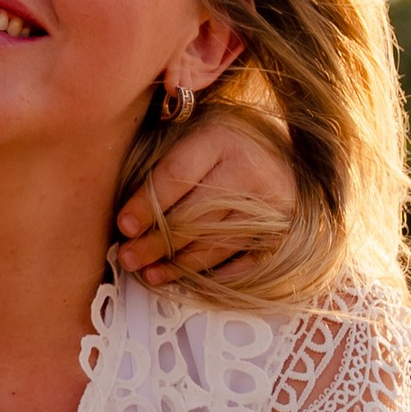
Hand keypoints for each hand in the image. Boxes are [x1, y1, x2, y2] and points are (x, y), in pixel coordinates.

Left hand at [111, 108, 294, 284]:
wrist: (286, 152)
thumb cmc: (225, 145)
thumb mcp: (194, 135)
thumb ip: (162, 163)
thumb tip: (127, 219)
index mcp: (220, 139)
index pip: (176, 176)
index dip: (147, 205)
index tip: (124, 227)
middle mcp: (249, 170)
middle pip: (194, 216)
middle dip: (156, 243)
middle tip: (129, 258)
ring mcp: (271, 204)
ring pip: (215, 243)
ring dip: (179, 264)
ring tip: (150, 273)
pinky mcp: (285, 232)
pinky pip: (244, 262)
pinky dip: (214, 273)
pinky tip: (187, 276)